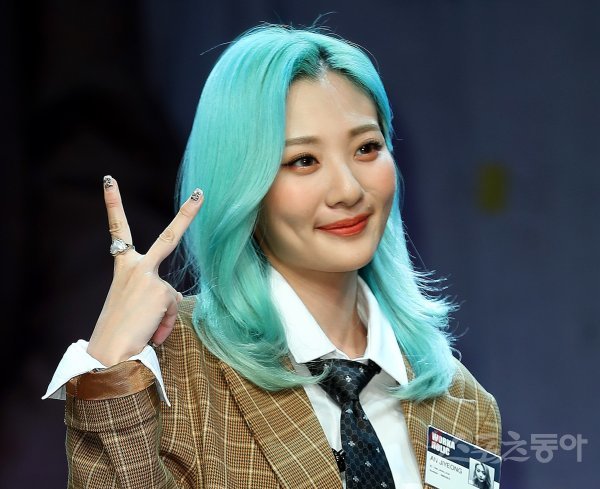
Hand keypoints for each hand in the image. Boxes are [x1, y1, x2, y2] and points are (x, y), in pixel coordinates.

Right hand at [87, 176, 202, 366]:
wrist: (108, 350)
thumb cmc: (119, 327)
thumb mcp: (136, 303)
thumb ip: (156, 292)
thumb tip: (172, 296)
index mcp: (123, 265)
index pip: (117, 229)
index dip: (113, 203)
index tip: (109, 180)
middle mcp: (134, 265)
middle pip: (168, 237)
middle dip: (187, 214)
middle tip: (200, 193)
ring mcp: (149, 276)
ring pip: (171, 295)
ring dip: (161, 315)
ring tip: (143, 328)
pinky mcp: (161, 291)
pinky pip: (172, 308)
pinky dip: (163, 324)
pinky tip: (150, 332)